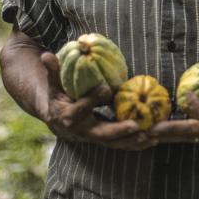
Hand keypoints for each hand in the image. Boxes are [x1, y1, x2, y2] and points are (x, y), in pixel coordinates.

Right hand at [39, 52, 155, 150]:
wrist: (56, 119)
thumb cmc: (58, 96)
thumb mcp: (53, 84)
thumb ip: (53, 71)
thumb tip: (46, 54)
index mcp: (67, 116)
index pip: (80, 108)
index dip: (92, 99)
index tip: (106, 88)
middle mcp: (81, 131)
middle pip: (100, 133)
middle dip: (118, 130)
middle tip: (135, 125)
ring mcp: (94, 138)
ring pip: (113, 143)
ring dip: (132, 141)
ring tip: (150, 135)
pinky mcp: (104, 141)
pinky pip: (120, 144)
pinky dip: (135, 143)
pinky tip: (153, 140)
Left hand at [148, 86, 198, 150]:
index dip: (198, 108)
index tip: (187, 93)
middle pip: (188, 133)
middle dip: (167, 131)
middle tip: (147, 130)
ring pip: (184, 136)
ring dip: (164, 135)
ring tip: (143, 133)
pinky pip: (187, 135)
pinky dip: (171, 134)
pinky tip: (157, 132)